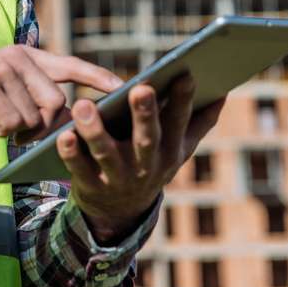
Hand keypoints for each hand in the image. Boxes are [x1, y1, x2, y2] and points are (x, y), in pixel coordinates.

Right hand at [0, 45, 122, 143]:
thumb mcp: (14, 94)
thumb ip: (41, 98)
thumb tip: (75, 119)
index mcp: (28, 57)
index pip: (71, 65)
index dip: (98, 77)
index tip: (123, 87)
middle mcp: (17, 58)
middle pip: (56, 102)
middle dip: (43, 124)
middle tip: (21, 130)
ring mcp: (2, 70)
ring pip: (34, 116)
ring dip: (19, 130)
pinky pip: (14, 122)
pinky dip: (3, 131)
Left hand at [56, 73, 224, 242]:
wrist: (121, 212)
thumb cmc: (151, 164)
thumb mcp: (178, 148)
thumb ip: (199, 122)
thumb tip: (223, 93)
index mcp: (169, 150)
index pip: (178, 122)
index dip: (183, 100)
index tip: (184, 74)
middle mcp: (146, 165)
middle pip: (146, 138)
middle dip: (145, 115)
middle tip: (140, 88)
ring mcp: (117, 177)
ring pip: (106, 153)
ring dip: (95, 130)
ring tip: (84, 105)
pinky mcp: (91, 185)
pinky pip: (79, 168)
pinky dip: (71, 153)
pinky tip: (63, 135)